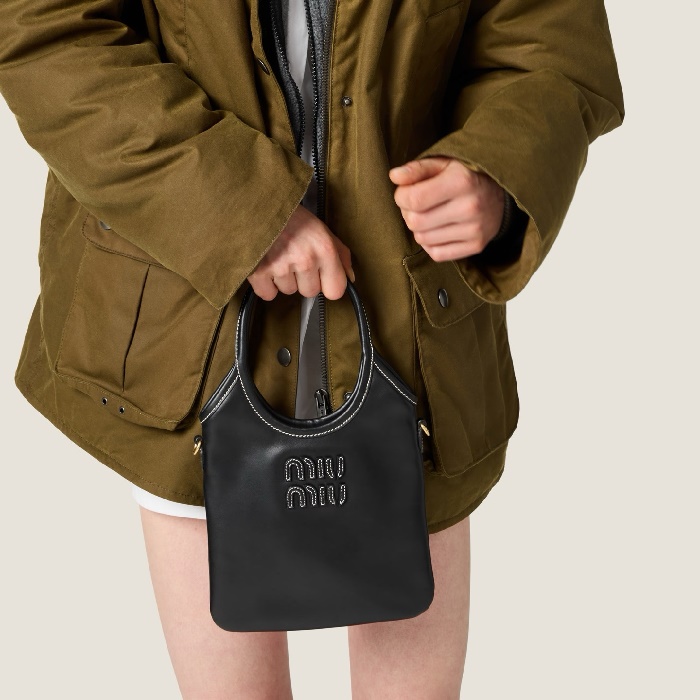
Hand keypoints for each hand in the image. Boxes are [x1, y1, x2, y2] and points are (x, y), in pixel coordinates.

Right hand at [248, 203, 354, 300]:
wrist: (256, 201)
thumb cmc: (291, 215)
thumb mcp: (321, 228)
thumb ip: (340, 253)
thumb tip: (350, 278)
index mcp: (325, 249)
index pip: (336, 291)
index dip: (327, 284)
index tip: (320, 276)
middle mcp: (305, 260)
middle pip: (310, 292)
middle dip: (303, 279)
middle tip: (293, 258)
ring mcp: (281, 267)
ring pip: (288, 291)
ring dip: (283, 279)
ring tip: (277, 256)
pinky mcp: (258, 272)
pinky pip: (268, 294)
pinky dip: (265, 284)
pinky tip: (265, 265)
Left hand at [389, 156, 504, 261]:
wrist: (501, 195)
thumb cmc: (465, 176)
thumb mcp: (444, 163)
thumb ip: (417, 169)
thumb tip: (394, 177)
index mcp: (461, 181)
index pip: (413, 199)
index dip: (401, 197)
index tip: (406, 192)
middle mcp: (470, 207)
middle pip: (415, 222)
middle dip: (408, 213)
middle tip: (417, 205)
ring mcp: (475, 229)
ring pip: (422, 239)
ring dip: (419, 229)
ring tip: (429, 216)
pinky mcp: (476, 246)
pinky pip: (436, 254)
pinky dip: (431, 244)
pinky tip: (438, 230)